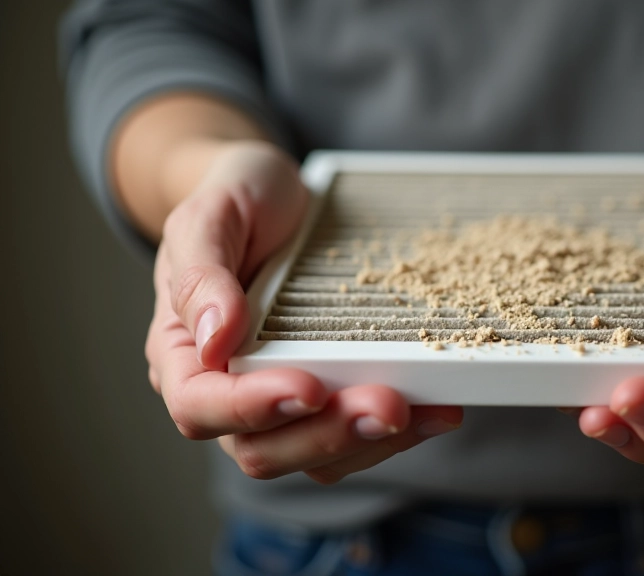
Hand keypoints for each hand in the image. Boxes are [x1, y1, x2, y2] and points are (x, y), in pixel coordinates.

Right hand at [145, 140, 461, 483]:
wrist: (280, 195)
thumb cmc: (237, 200)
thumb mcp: (209, 215)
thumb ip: (200, 274)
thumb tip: (212, 339)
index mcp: (183, 353)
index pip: (200, 405)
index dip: (252, 408)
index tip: (308, 387)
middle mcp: (227, 391)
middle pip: (263, 449)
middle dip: (328, 434)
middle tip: (388, 405)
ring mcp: (279, 401)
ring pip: (316, 457)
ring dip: (370, 442)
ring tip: (424, 410)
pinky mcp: (327, 399)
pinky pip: (353, 439)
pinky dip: (397, 433)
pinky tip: (437, 408)